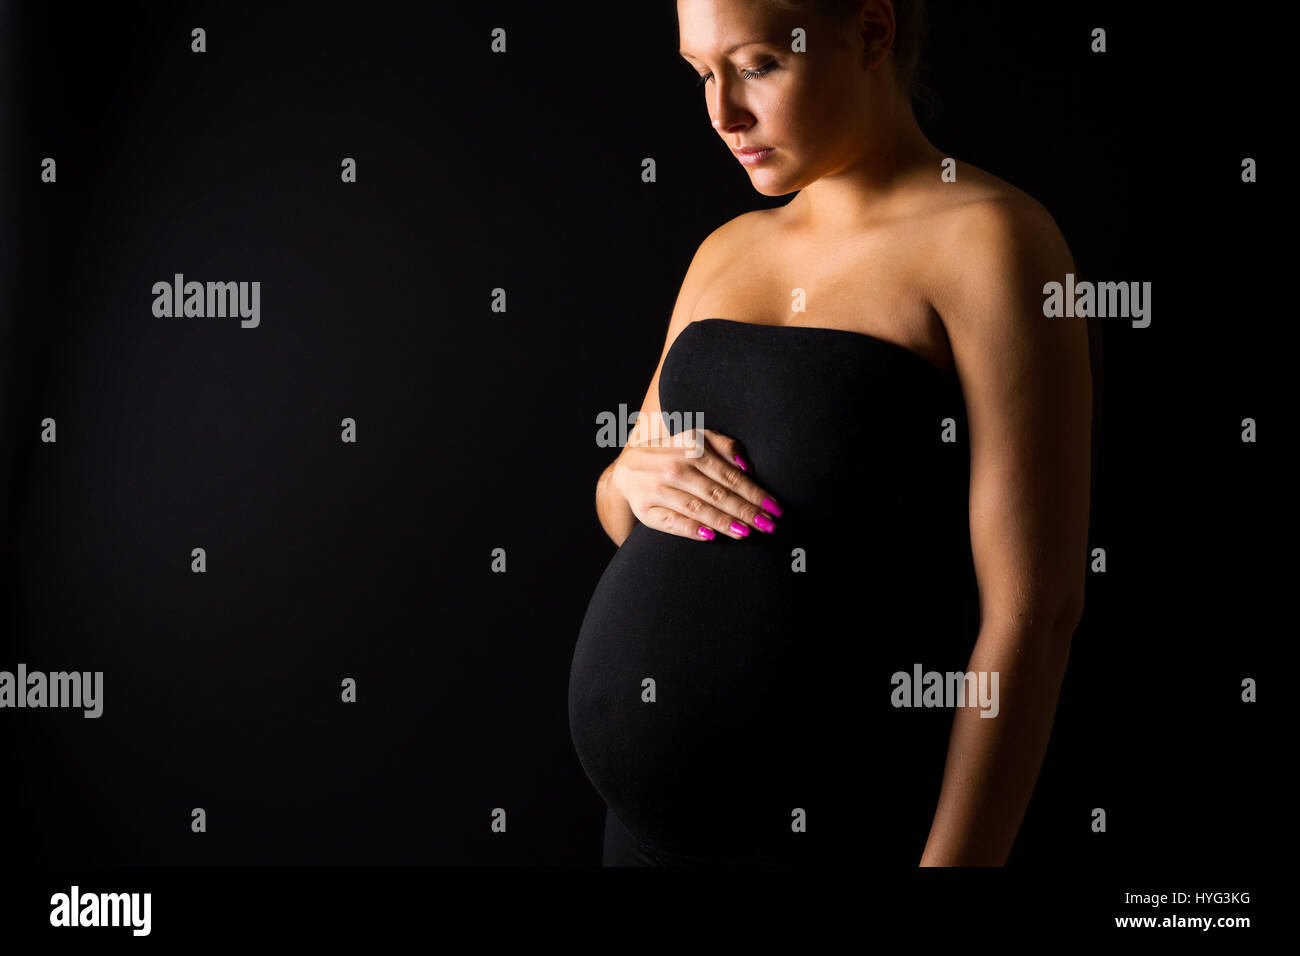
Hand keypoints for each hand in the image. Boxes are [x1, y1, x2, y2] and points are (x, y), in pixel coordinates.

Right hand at [611, 427, 781, 540]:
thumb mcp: (694, 439)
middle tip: (769, 525)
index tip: (775, 507)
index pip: (729, 475)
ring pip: (697, 508)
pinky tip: (710, 536)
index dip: (754, 492)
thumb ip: (723, 445)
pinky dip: (691, 529)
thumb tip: (746, 465)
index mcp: (689, 449)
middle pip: (717, 493)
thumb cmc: (670, 455)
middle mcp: (673, 468)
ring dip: (724, 522)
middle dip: (746, 510)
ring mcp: (657, 489)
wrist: (626, 470)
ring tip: (747, 533)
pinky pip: (672, 522)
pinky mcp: (646, 510)